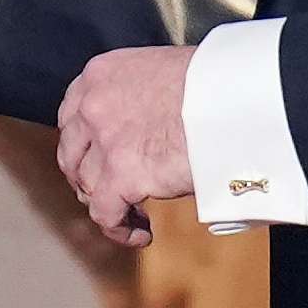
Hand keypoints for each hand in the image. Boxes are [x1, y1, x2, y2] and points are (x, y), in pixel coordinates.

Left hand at [58, 46, 198, 247]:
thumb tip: (146, 127)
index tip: (99, 159)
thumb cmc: (216, 84)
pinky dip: (120, 229)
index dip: (84, 144)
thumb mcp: (162, 74)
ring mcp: (104, 139)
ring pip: (88, 186)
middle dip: (88, 177)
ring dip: (108, 205)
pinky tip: (142, 234)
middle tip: (111, 193)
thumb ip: (139, 97)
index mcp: (101, 73)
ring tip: (135, 217)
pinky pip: (106, 213)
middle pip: (72, 153)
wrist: (236, 96)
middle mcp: (93, 104)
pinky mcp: (122, 174)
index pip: (72, 115)